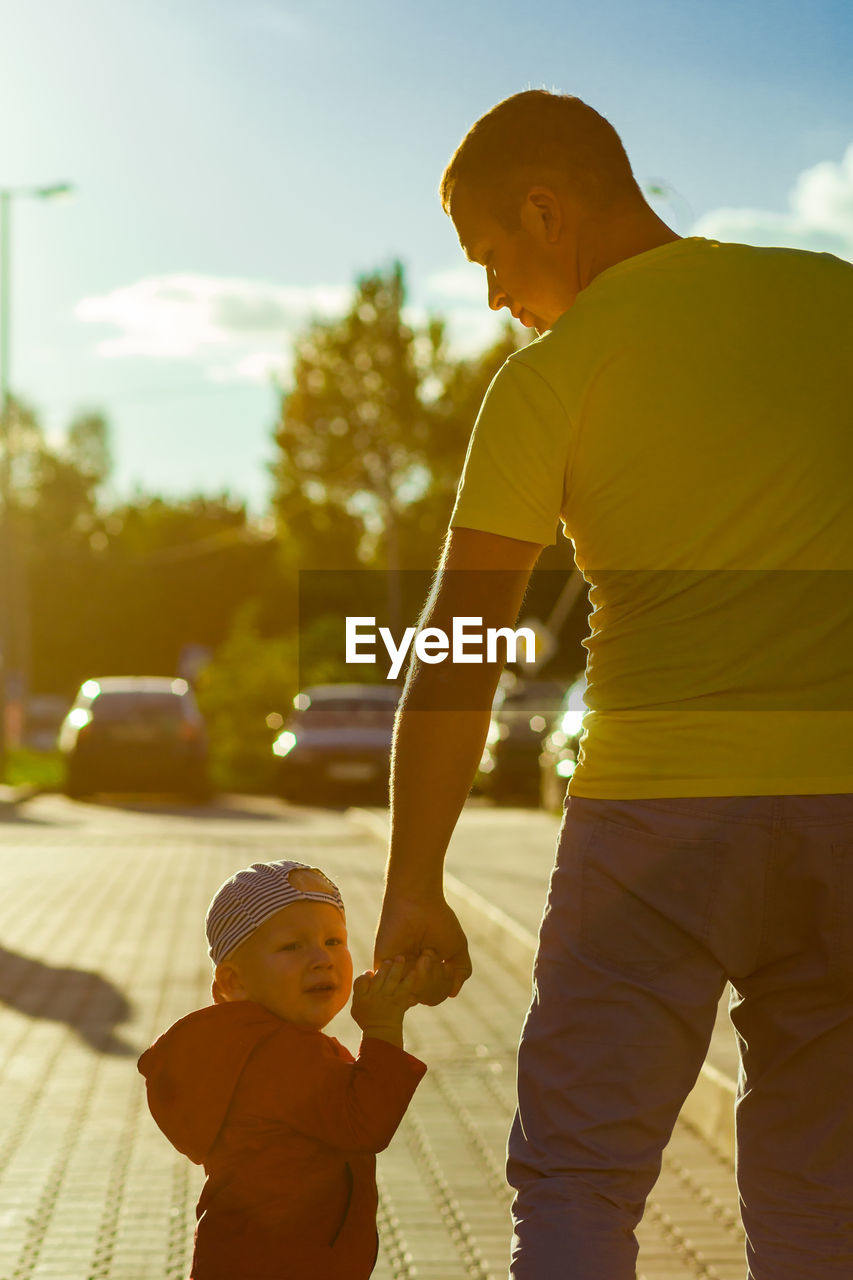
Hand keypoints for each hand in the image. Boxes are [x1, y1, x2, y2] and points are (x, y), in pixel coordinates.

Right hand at [351, 956, 418, 1042]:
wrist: (381, 1033)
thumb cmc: (368, 1019)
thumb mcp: (356, 1006)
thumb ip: (360, 989)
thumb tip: (369, 972)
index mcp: (362, 997)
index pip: (361, 982)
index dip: (366, 975)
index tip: (371, 972)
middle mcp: (375, 996)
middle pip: (379, 977)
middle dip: (385, 967)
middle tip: (390, 959)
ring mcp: (387, 998)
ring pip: (392, 979)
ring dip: (397, 968)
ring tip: (400, 958)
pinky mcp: (399, 1002)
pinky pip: (405, 988)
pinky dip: (409, 979)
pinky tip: (413, 972)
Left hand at [374, 889, 471, 1003]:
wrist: (418, 902)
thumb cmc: (438, 920)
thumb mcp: (456, 949)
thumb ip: (461, 972)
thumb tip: (452, 994)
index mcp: (427, 971)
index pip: (436, 995)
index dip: (445, 984)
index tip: (447, 963)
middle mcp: (411, 972)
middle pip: (426, 998)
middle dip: (436, 980)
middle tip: (431, 954)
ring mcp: (397, 970)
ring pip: (413, 994)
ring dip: (425, 977)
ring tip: (425, 953)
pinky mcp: (383, 965)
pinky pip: (396, 987)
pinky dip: (409, 975)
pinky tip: (410, 957)